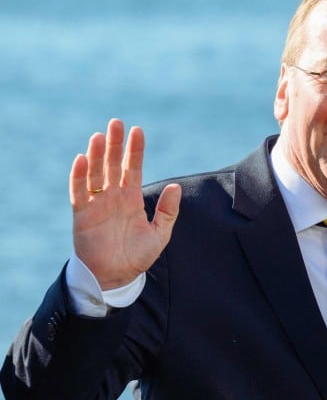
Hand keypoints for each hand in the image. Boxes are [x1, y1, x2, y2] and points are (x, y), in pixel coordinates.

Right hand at [69, 118, 180, 289]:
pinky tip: (82, 159)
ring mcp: (97, 204)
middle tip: (115, 122)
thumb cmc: (137, 256)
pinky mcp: (82, 215)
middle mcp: (113, 197)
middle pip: (112, 164)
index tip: (137, 130)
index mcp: (131, 198)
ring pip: (95, 174)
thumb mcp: (159, 233)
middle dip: (114, 144)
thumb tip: (175, 187)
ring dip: (96, 154)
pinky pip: (79, 192)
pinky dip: (79, 176)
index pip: (132, 168)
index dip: (134, 150)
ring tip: (99, 135)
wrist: (116, 277)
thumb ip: (167, 211)